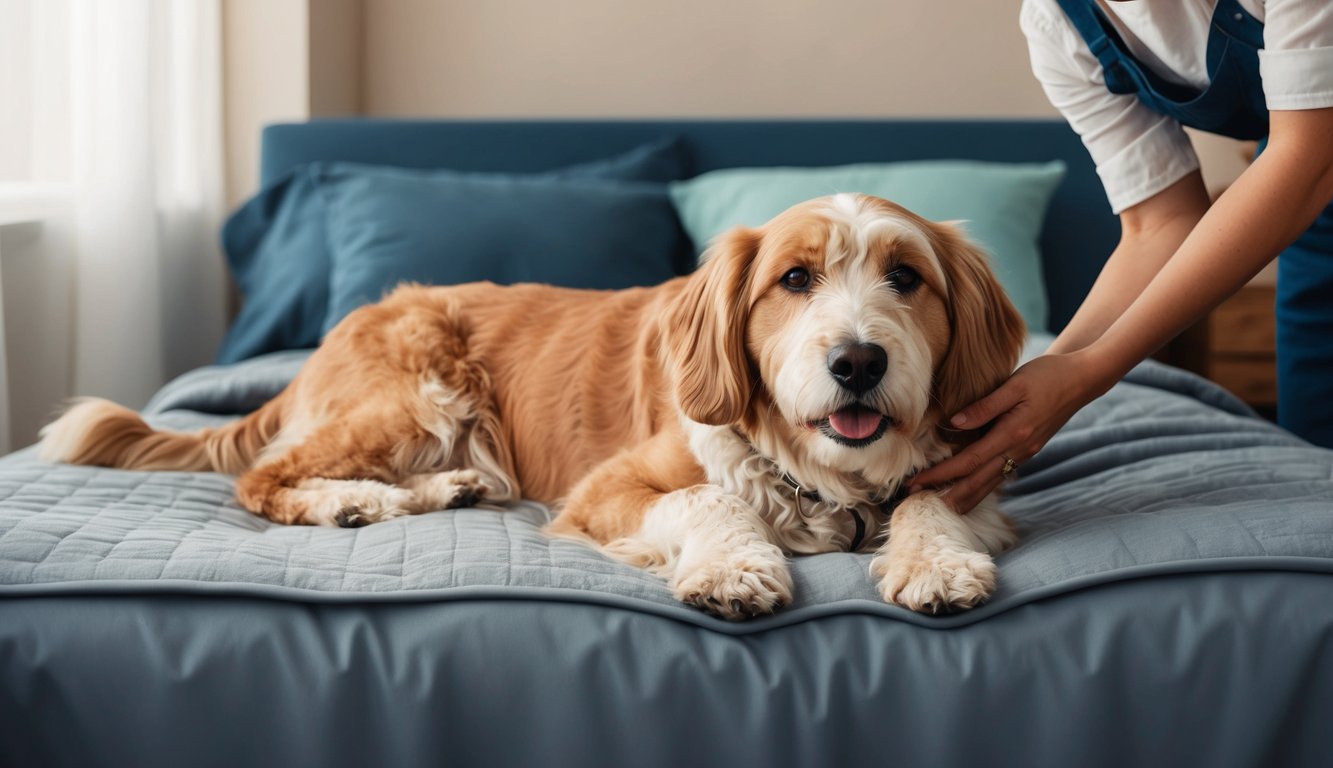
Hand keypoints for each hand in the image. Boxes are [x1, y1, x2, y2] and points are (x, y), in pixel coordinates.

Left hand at [910, 351, 1112, 513]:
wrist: (1081, 379)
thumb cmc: (1047, 375)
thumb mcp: (1014, 385)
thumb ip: (984, 406)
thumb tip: (954, 424)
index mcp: (1013, 434)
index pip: (968, 462)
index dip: (941, 474)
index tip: (916, 482)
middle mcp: (1019, 450)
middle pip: (978, 480)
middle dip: (947, 492)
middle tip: (918, 499)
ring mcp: (1025, 453)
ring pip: (991, 482)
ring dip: (966, 496)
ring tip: (943, 505)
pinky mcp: (1028, 450)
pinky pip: (1001, 474)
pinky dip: (983, 485)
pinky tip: (972, 489)